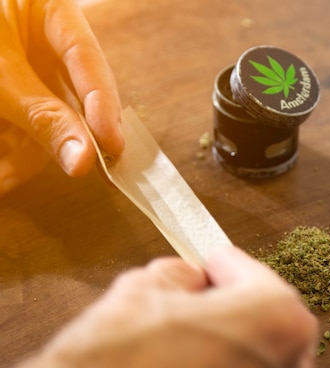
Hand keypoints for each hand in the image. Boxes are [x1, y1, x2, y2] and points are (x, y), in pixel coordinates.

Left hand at [0, 0, 123, 196]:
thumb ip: (41, 113)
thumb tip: (85, 160)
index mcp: (51, 13)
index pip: (88, 60)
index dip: (102, 104)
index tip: (110, 147)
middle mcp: (44, 46)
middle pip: (72, 99)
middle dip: (59, 138)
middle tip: (70, 171)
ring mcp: (26, 74)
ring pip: (45, 123)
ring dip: (24, 156)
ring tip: (4, 180)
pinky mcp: (9, 103)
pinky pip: (19, 132)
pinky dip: (8, 154)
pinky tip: (2, 176)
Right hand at [0, 246, 317, 367]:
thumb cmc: (114, 363)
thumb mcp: (143, 289)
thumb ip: (181, 275)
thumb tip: (190, 279)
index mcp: (276, 318)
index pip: (254, 274)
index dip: (224, 266)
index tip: (207, 264)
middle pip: (269, 318)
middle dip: (235, 303)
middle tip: (199, 298)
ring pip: (262, 360)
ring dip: (235, 343)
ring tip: (192, 339)